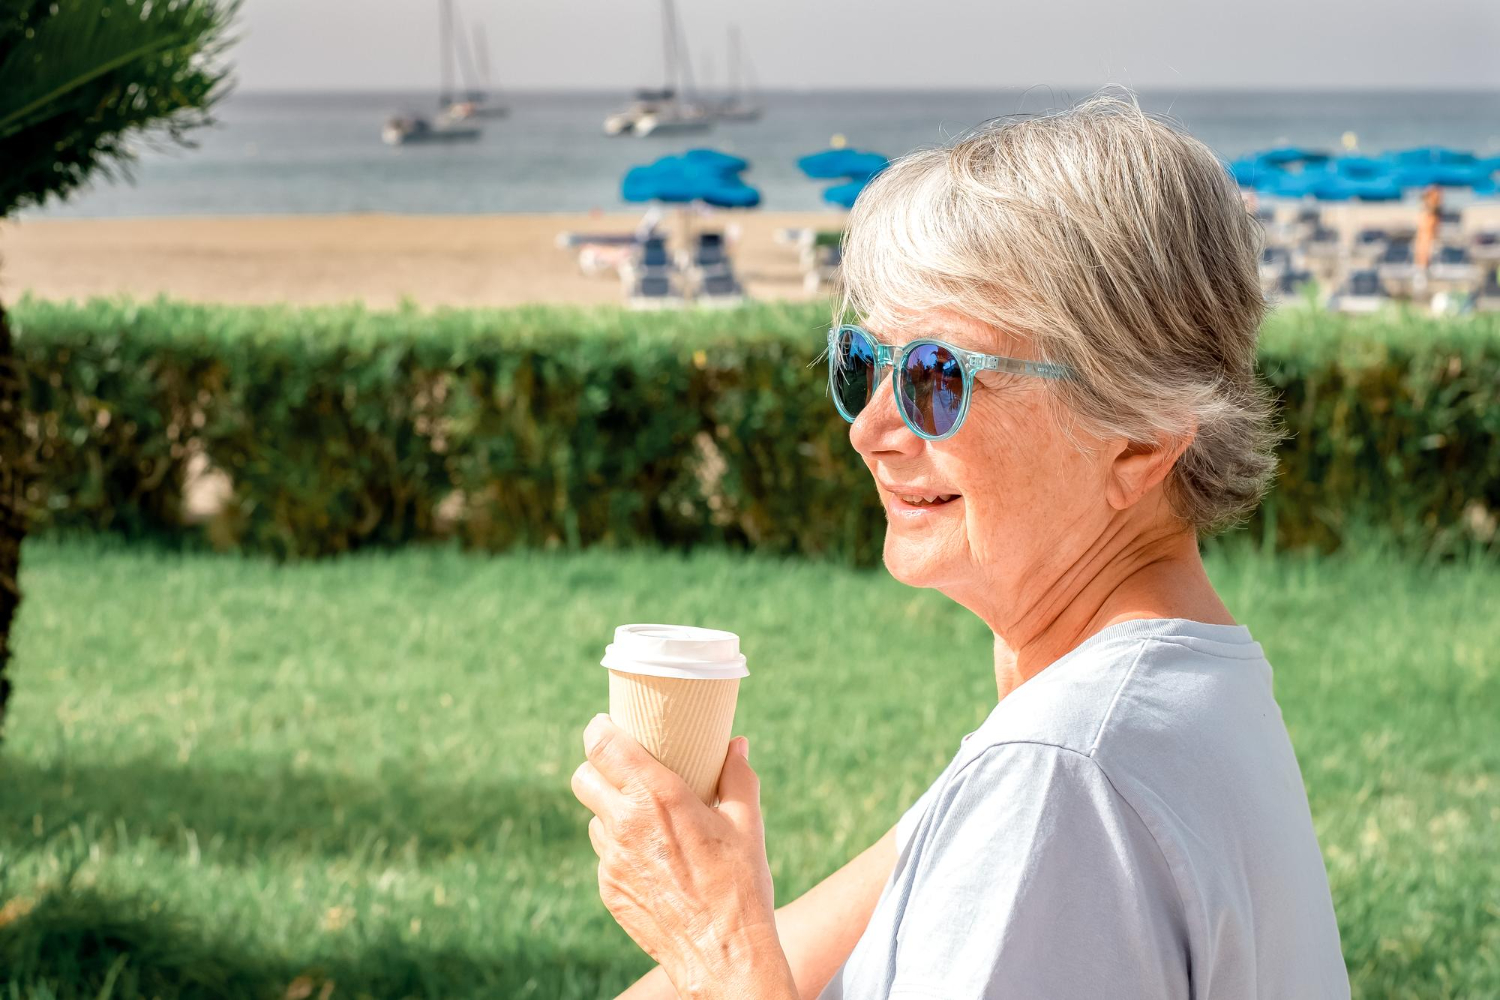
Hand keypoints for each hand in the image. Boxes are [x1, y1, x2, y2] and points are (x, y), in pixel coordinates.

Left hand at [571, 713, 785, 995]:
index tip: (607, 725)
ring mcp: (611, 860)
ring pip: (593, 818)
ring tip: (645, 818)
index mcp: (659, 796)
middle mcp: (626, 823)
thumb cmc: (741, 886)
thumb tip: (736, 744)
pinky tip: (652, 859)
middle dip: (599, 767)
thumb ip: (737, 776)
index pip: (602, 745)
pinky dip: (620, 849)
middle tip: (624, 770)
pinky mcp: (608, 889)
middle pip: (584, 777)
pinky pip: (604, 856)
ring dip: (610, 811)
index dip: (599, 730)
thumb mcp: (748, 823)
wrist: (723, 956)